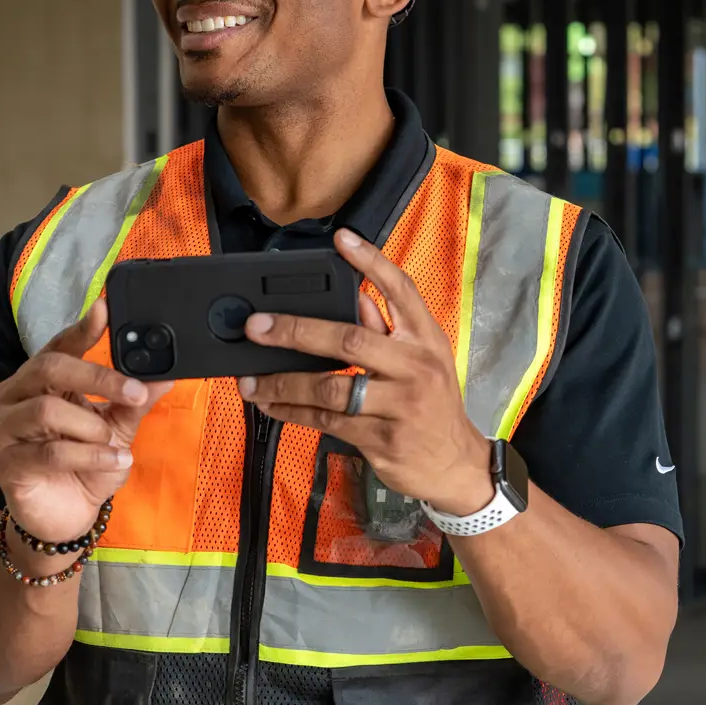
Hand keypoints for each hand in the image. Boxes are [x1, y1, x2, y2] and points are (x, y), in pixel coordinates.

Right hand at [0, 299, 174, 542]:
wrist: (67, 515)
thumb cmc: (86, 465)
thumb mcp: (118, 428)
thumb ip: (135, 401)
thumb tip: (166, 372)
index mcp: (39, 380)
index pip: (59, 345)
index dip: (82, 328)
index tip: (106, 308)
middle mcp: (13, 396)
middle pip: (49, 368)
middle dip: (98, 377)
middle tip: (134, 392)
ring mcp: (1, 429)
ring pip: (46, 410)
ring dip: (91, 427)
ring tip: (115, 442)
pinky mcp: (2, 464)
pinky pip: (48, 452)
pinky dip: (89, 455)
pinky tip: (114, 460)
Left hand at [239, 228, 494, 515]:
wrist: (454, 465)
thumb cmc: (433, 406)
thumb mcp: (423, 361)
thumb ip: (389, 330)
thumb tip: (355, 299)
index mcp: (426, 341)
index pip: (401, 291)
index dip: (372, 262)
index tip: (341, 239)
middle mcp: (415, 368)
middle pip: (350, 341)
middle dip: (296, 331)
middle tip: (257, 327)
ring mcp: (399, 407)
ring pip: (330, 389)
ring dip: (283, 383)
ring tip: (251, 380)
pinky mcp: (381, 440)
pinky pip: (326, 422)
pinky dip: (293, 412)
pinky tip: (272, 404)